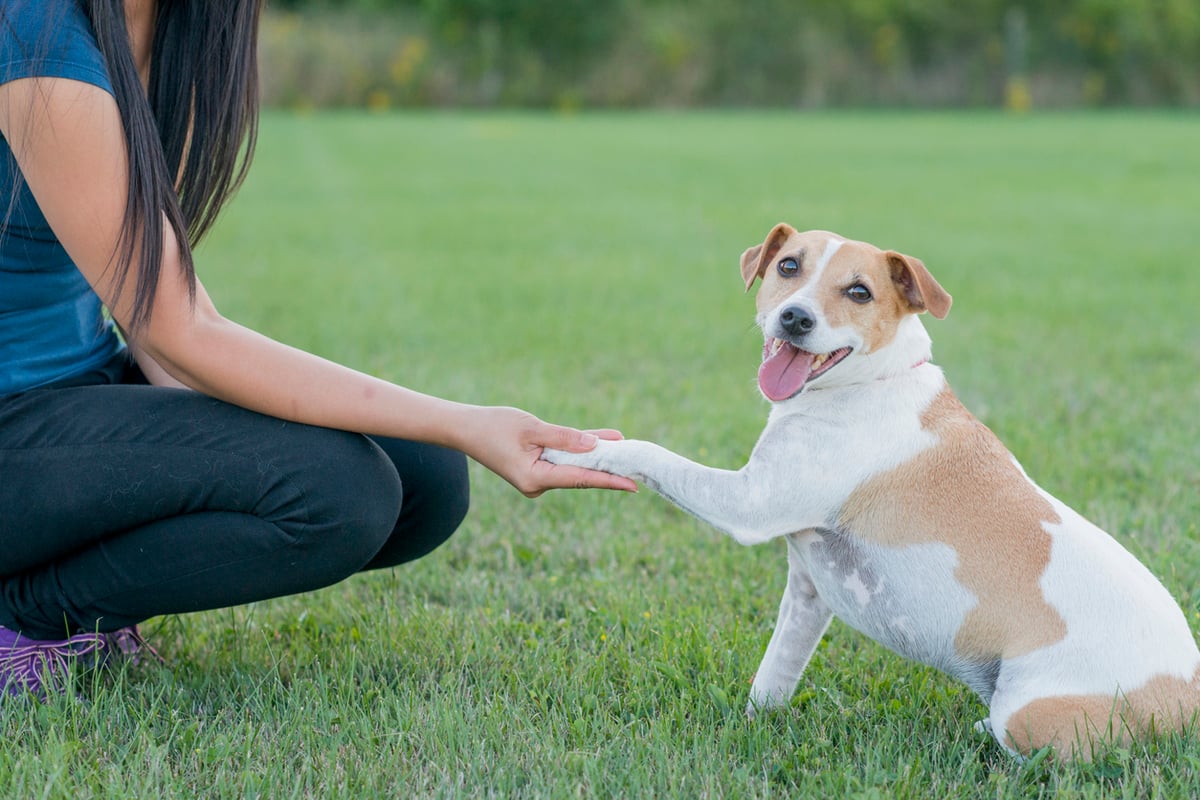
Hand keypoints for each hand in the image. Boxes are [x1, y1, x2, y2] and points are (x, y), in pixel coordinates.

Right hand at [460, 406, 637, 497]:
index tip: (632, 485)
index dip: (609, 480)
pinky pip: (564, 459)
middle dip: (608, 466)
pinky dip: (581, 450)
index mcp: (535, 479)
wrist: (465, 429)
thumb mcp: (531, 429)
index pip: (580, 479)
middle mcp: (538, 484)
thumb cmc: (493, 427)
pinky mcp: (536, 468)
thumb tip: (593, 446)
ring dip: (596, 455)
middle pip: (580, 474)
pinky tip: (603, 442)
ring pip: (574, 465)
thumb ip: (563, 437)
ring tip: (625, 446)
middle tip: (637, 461)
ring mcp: (537, 477)